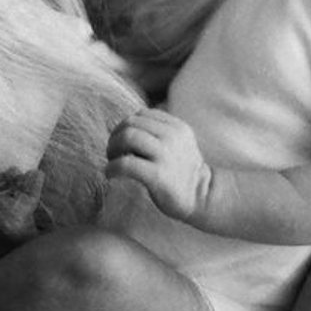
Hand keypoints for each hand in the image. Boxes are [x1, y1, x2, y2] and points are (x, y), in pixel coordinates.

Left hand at [105, 108, 210, 222]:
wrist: (200, 196)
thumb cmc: (182, 170)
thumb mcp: (178, 142)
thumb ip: (160, 130)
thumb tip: (127, 127)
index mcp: (176, 126)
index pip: (141, 114)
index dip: (125, 126)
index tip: (121, 142)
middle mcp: (172, 136)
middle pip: (131, 123)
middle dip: (115, 136)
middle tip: (112, 153)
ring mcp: (166, 155)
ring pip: (128, 137)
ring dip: (112, 149)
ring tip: (112, 162)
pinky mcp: (158, 175)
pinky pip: (126, 164)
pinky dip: (112, 167)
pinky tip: (110, 174)